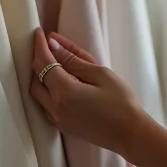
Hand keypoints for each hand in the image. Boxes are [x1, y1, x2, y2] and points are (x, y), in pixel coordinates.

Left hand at [29, 30, 146, 155]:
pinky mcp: (63, 127)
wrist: (131, 134)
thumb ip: (74, 59)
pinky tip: (60, 83)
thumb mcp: (100, 74)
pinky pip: (45, 105)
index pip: (43, 62)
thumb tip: (53, 44)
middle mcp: (55, 107)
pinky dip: (46, 91)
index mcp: (64, 91)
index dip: (40, 45)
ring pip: (37, 93)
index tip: (40, 32)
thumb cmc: (121, 102)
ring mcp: (58, 119)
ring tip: (52, 62)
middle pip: (35, 78)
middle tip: (46, 45)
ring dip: (40, 76)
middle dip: (38, 59)